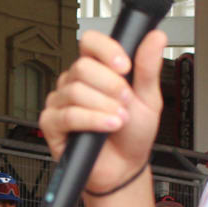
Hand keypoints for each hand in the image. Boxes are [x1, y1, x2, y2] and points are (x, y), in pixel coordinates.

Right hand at [39, 29, 168, 193]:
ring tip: (119, 120)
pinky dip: (92, 120)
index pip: (90, 42)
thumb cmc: (133, 134)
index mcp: (97, 70)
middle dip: (110, 85)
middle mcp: (75, 82)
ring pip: (75, 91)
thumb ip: (148, 68)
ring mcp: (61, 102)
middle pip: (82, 67)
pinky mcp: (52, 124)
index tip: (125, 67)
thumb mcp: (149, 99)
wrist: (124, 168)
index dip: (106, 51)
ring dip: (104, 106)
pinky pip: (67, 115)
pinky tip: (108, 126)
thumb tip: (156, 38)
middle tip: (125, 101)